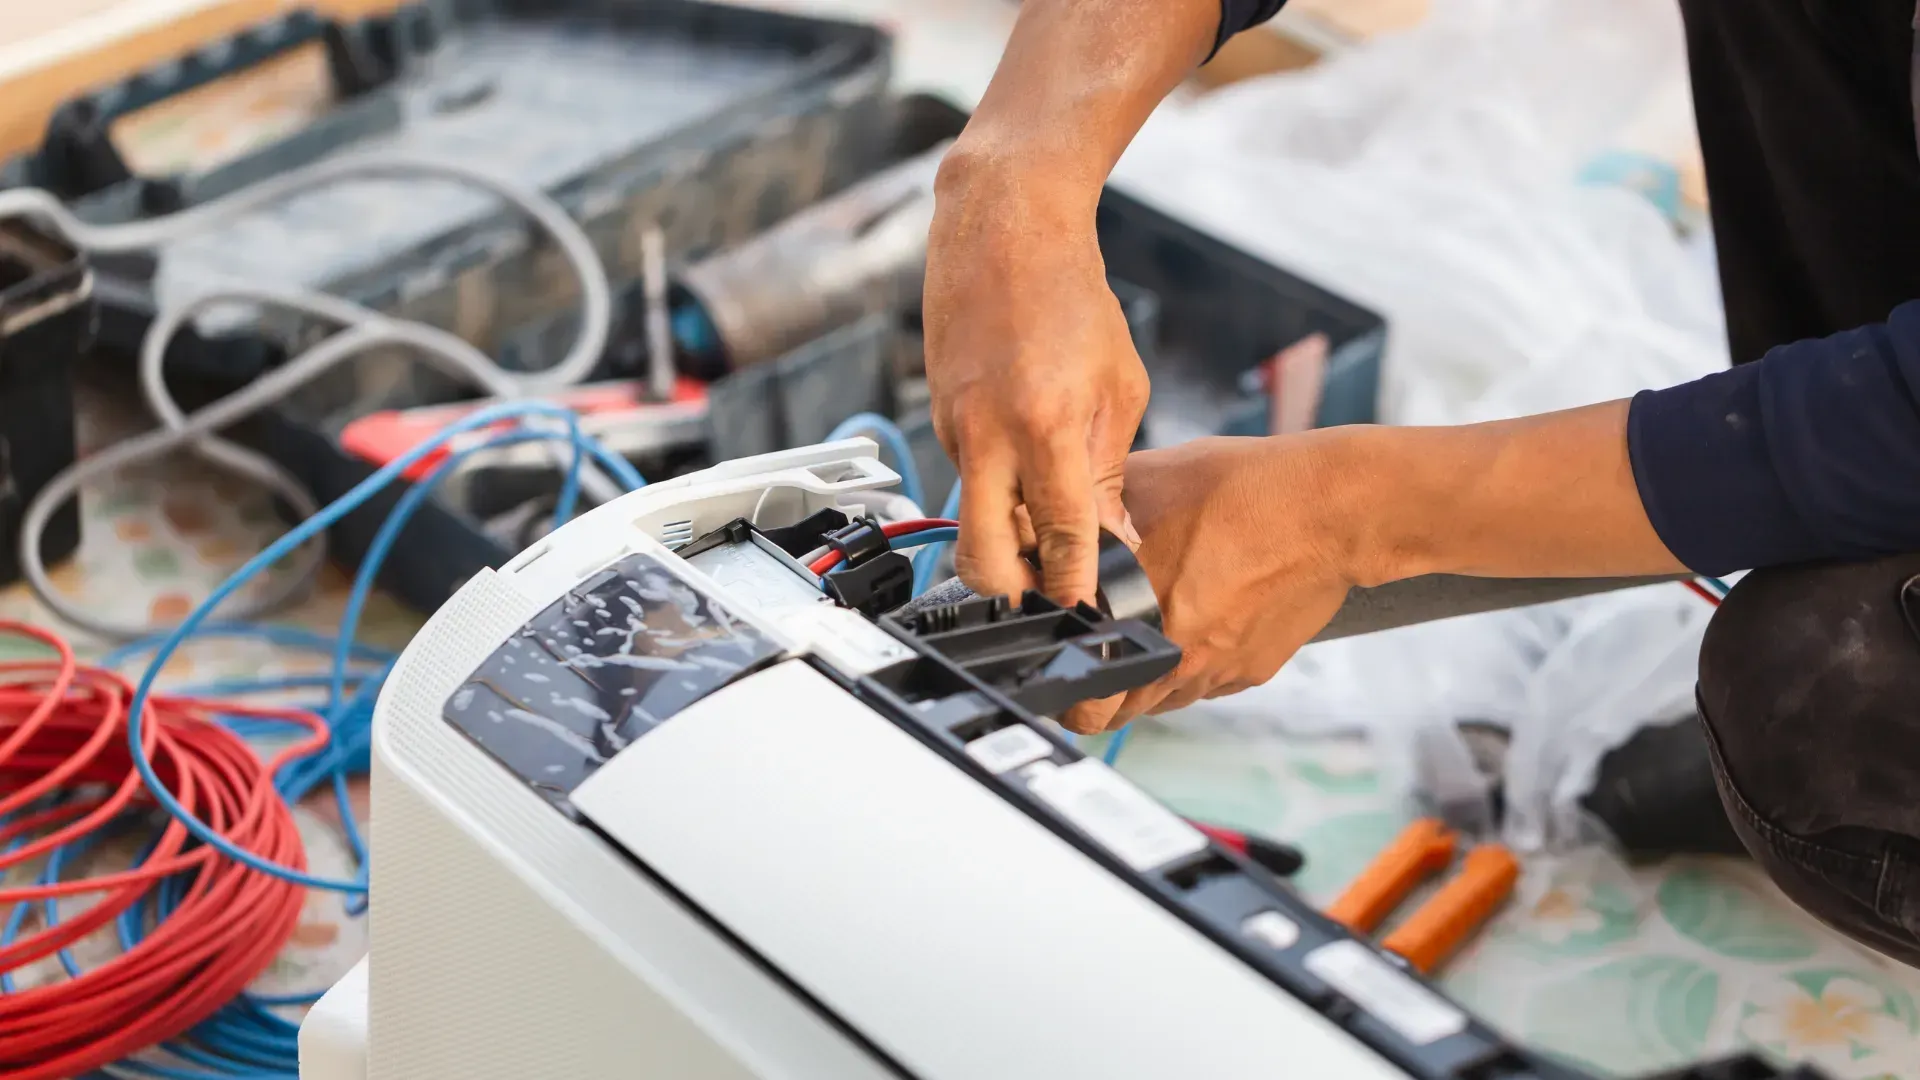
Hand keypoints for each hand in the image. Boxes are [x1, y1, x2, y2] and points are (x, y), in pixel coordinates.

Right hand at [923, 150, 1148, 606]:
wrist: (1002, 228)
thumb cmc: (1069, 295)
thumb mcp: (1119, 386)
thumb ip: (1109, 470)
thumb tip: (1110, 539)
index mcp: (1044, 426)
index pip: (1060, 537)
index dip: (1075, 588)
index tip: (1090, 618)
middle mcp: (987, 436)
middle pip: (981, 559)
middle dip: (1013, 595)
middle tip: (1049, 601)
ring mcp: (952, 430)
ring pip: (972, 520)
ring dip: (1007, 539)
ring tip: (1050, 532)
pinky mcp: (938, 420)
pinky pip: (967, 479)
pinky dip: (997, 491)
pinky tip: (1027, 470)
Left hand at [1062, 436, 1358, 733]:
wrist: (1330, 509)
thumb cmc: (1245, 491)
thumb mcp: (1148, 482)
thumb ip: (1093, 511)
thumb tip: (1051, 515)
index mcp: (1139, 619)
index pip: (1085, 694)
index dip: (1067, 685)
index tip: (1063, 669)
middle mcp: (1177, 658)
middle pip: (1119, 712)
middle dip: (1101, 693)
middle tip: (1095, 659)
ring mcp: (1217, 671)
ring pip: (1163, 701)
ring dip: (1146, 681)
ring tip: (1146, 635)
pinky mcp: (1252, 670)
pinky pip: (1206, 684)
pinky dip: (1192, 666)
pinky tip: (1195, 623)